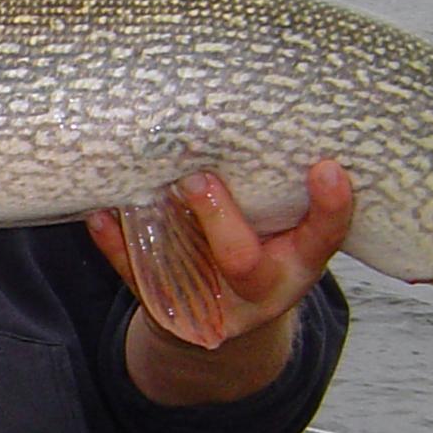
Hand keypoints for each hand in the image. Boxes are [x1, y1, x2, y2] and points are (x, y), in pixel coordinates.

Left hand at [87, 161, 352, 404]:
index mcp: (296, 262)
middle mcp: (258, 286)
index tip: (328, 167)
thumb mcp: (287, 229)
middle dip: (220, 219)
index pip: (323, 237)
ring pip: (185, 274)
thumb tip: (252, 113)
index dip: (331, 207)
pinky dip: (115, 246)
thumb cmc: (264, 247)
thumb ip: (278, 189)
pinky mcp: (165, 304)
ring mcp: (210, 301)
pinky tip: (100, 216)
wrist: (228, 318)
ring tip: (143, 192)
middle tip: (199, 178)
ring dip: (163, 231)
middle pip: (241, 260)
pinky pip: (136, 277)